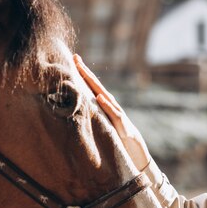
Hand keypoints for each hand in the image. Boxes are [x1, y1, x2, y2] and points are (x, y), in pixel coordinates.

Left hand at [73, 55, 151, 171]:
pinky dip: (106, 105)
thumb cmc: (116, 136)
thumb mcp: (101, 125)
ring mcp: (116, 113)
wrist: (134, 149)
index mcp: (104, 105)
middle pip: (96, 86)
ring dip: (94, 84)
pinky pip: (113, 113)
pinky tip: (99, 97)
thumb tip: (75, 111)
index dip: (82, 74)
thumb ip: (92, 116)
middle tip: (75, 58)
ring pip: (104, 95)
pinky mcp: (121, 124)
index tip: (72, 60)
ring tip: (83, 72)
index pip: (91, 87)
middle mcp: (110, 105)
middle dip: (85, 72)